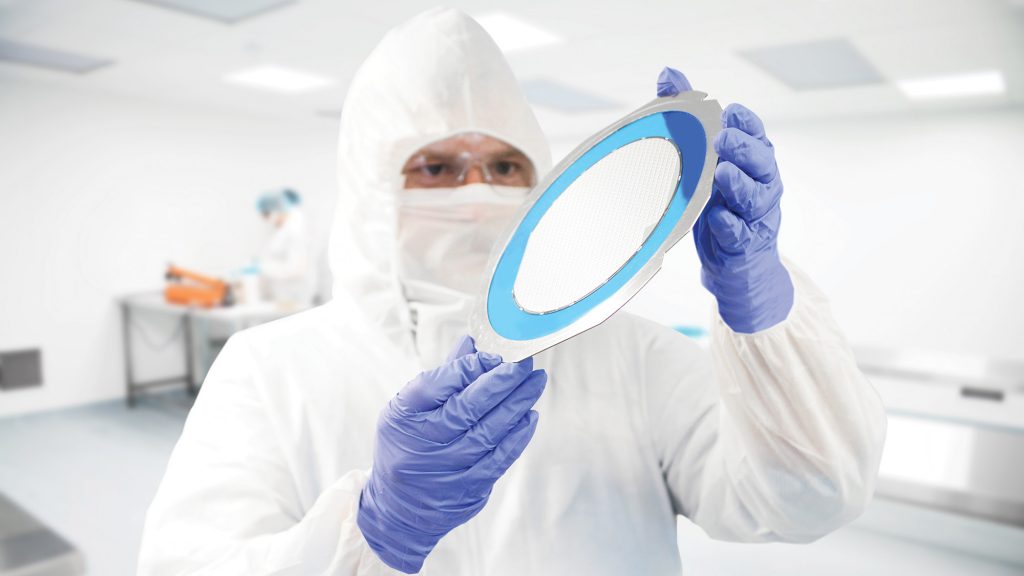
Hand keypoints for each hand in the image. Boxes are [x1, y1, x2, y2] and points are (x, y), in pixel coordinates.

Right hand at [358, 335, 544, 572]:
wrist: (398, 510)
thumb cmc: (406, 447)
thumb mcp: (409, 409)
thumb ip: (443, 377)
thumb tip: (474, 342)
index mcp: (403, 417)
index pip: (435, 384)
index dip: (467, 368)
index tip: (493, 354)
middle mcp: (422, 443)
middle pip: (466, 407)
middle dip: (502, 381)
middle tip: (524, 363)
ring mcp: (445, 469)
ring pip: (488, 432)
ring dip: (517, 404)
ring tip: (536, 382)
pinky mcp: (467, 489)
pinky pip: (499, 459)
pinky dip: (517, 435)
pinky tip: (530, 416)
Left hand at [657, 67, 793, 332]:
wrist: (737, 266)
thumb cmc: (722, 207)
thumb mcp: (704, 162)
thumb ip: (689, 117)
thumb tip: (669, 74)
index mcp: (753, 163)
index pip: (757, 135)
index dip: (748, 124)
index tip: (731, 112)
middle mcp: (762, 186)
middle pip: (761, 162)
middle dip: (744, 149)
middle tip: (722, 139)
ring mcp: (756, 217)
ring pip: (755, 197)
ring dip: (739, 184)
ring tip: (722, 173)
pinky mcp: (745, 245)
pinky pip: (740, 234)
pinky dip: (730, 225)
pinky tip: (718, 217)